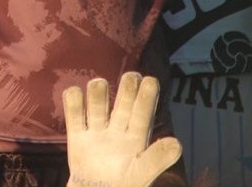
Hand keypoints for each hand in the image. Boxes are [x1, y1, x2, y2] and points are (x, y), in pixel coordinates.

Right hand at [63, 72, 181, 186]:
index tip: (151, 80)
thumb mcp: (141, 175)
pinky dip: (73, 102)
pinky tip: (75, 93)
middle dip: (127, 89)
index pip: (143, 115)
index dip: (147, 97)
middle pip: (123, 104)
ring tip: (98, 84)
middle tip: (132, 75)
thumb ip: (156, 159)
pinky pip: (74, 116)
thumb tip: (178, 144)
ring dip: (98, 93)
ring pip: (98, 105)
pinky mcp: (78, 138)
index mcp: (136, 140)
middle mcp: (118, 132)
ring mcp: (97, 133)